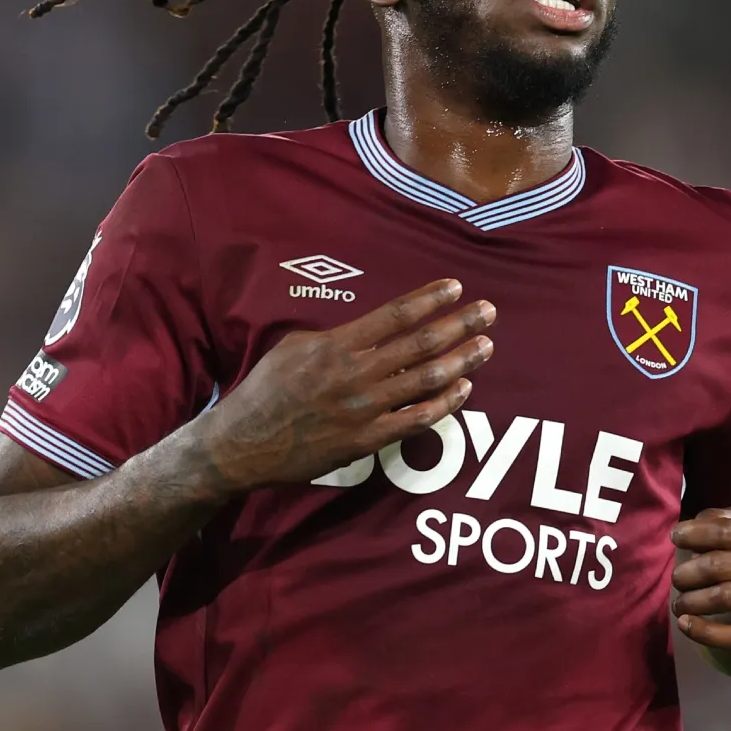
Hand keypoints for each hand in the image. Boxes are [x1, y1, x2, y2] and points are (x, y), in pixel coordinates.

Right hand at [194, 278, 495, 493]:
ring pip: (426, 380)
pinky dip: (445, 404)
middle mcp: (354, 374)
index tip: (456, 287)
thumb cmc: (265, 392)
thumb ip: (333, 337)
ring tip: (486, 345)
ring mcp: (363, 409)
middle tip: (488, 312)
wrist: (242, 444)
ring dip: (461, 361)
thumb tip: (367, 328)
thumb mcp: (292, 348)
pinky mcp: (366, 441)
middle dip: (459, 324)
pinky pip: (416, 420)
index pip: (394, 315)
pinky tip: (465, 390)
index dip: (430, 299)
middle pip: (420, 343)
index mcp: (335, 345)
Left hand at [670, 506, 730, 655]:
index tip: (675, 537)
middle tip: (677, 579)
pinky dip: (706, 633)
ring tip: (680, 603)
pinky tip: (687, 625)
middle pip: (720, 565)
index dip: (693, 534)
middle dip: (688, 573)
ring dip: (690, 601)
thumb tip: (694, 522)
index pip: (725, 531)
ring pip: (724, 598)